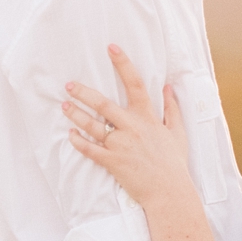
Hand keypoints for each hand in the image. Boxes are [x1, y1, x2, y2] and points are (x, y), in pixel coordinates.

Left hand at [65, 45, 194, 209]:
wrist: (169, 192)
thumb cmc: (174, 163)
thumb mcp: (178, 133)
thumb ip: (172, 108)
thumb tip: (167, 87)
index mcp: (148, 117)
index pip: (135, 84)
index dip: (123, 63)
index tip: (111, 48)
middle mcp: (132, 127)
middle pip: (103, 104)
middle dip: (83, 93)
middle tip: (69, 85)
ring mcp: (120, 145)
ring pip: (92, 125)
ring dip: (76, 115)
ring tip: (64, 106)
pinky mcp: (112, 162)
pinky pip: (90, 149)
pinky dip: (78, 141)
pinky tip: (70, 134)